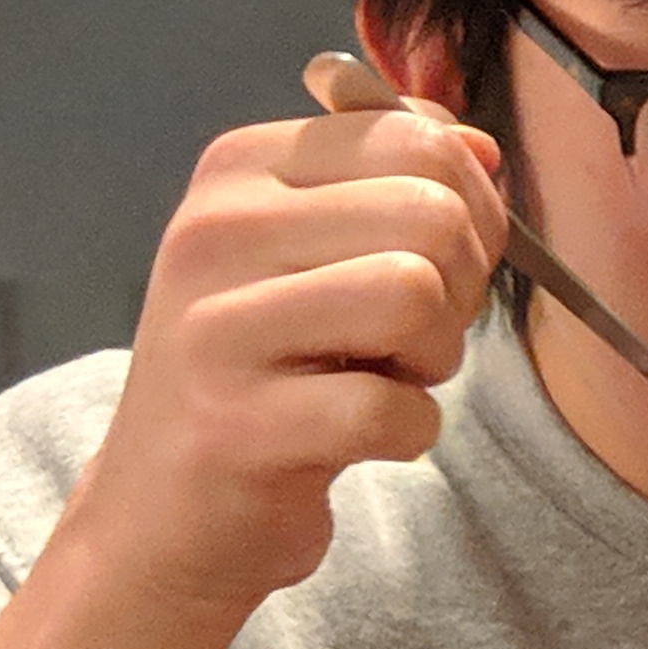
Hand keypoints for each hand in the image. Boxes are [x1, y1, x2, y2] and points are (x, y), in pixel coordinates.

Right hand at [62, 103, 506, 627]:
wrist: (167, 510)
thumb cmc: (269, 373)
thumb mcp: (321, 254)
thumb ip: (400, 183)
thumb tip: (480, 146)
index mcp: (238, 170)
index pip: (416, 138)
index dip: (468, 212)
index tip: (429, 265)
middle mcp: (213, 231)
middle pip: (432, 215)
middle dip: (458, 289)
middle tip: (404, 338)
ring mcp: (215, 328)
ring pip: (416, 296)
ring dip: (433, 358)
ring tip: (376, 379)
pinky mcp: (237, 425)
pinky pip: (396, 409)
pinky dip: (407, 434)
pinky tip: (350, 437)